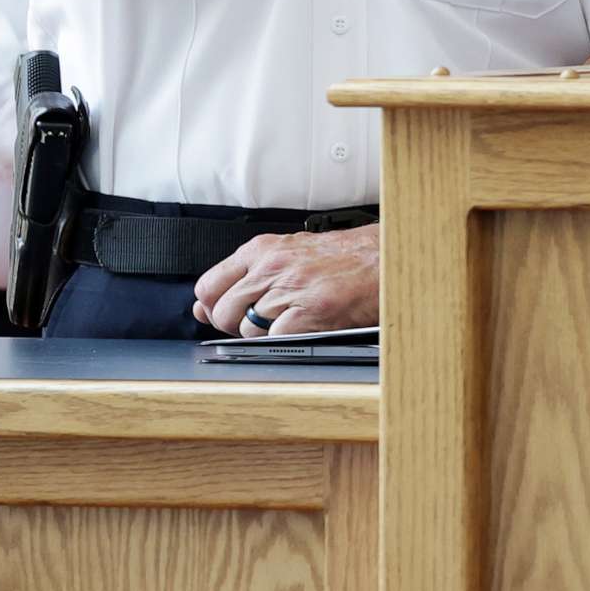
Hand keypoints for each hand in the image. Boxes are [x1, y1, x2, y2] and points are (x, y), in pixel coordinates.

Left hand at [193, 222, 380, 335]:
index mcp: (261, 250)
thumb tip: (204, 306)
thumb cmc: (343, 257)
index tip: (222, 313)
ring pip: (247, 329)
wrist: (384, 257)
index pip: (208, 285)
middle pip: (223, 311)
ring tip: (291, 320)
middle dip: (236, 325)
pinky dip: (287, 341)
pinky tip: (304, 327)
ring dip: (264, 334)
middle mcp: (271, 267)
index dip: (213, 307)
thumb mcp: (286, 254)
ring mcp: (290, 289)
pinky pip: (275, 339)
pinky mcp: (310, 311)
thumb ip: (244, 277)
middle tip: (261, 322)